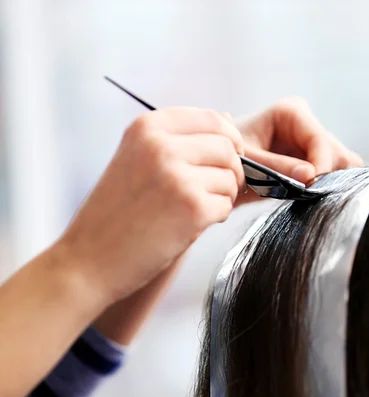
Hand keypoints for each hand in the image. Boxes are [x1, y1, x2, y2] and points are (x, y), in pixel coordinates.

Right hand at [58, 107, 244, 302]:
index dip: (229, 138)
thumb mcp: (138, 158)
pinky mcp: (192, 208)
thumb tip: (228, 118)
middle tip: (215, 189)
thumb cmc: (117, 212)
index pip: (212, 117)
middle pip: (227, 146)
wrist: (89, 260)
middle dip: (232, 169)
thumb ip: (180, 137)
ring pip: (231, 177)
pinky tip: (191, 224)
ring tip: (194, 208)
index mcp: (147, 127)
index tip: (225, 158)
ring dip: (223, 195)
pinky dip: (216, 216)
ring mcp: (177, 177)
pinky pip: (227, 205)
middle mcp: (161, 146)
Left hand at [233, 97, 362, 203]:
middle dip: (326, 175)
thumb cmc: (228, 158)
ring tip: (306, 197)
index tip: (309, 188)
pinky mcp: (316, 160)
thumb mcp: (248, 162)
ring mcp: (314, 142)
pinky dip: (326, 188)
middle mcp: (308, 123)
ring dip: (328, 183)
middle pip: (337, 152)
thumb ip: (277, 167)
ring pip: (343, 165)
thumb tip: (310, 176)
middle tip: (308, 195)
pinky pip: (336, 175)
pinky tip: (309, 197)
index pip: (320, 140)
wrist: (218, 165)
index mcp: (291, 112)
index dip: (320, 166)